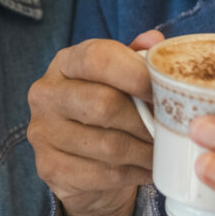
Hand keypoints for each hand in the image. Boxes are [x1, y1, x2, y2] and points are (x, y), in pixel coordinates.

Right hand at [26, 30, 162, 215]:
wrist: (79, 163)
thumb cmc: (106, 110)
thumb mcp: (119, 78)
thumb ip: (137, 58)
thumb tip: (155, 41)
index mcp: (65, 63)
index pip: (98, 58)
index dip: (136, 74)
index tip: (164, 92)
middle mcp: (46, 94)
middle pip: (104, 103)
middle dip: (145, 120)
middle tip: (171, 129)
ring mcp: (43, 133)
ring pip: (109, 145)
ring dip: (146, 152)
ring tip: (164, 151)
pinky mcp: (50, 168)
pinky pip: (105, 174)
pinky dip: (135, 173)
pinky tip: (148, 169)